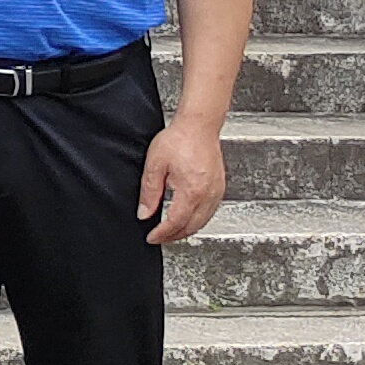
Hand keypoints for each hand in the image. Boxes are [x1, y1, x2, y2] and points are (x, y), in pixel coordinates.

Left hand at [138, 114, 228, 245]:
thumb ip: (149, 193)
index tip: (151, 238)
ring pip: (203, 222)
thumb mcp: (155, 166)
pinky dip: (197, 220)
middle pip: (191, 227)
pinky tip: (187, 218)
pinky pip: (209, 212)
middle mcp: (208, 195)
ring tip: (170, 232)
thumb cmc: (179, 140)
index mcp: (191, 191)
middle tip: (159, 238)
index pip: (175, 223)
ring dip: (186, 230)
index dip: (162, 234)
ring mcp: (216, 192)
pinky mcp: (220, 188)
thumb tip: (144, 214)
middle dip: (174, 236)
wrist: (199, 126)